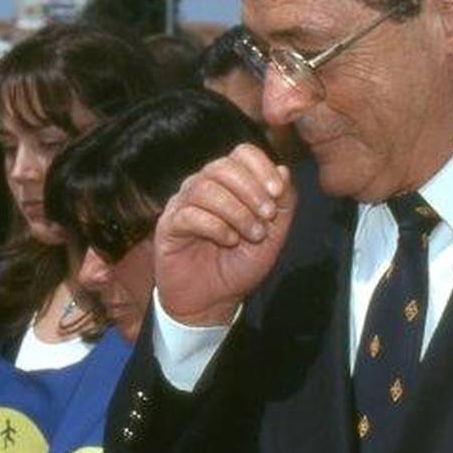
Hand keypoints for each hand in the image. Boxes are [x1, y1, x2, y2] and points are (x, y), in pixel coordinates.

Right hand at [153, 144, 297, 325]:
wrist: (213, 299)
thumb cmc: (240, 263)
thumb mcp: (274, 235)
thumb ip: (283, 204)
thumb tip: (283, 170)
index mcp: (230, 182)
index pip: (242, 153)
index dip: (262, 167)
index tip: (277, 192)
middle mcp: (204, 185)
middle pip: (223, 166)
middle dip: (251, 191)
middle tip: (266, 217)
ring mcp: (183, 203)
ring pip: (206, 188)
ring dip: (236, 212)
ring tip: (252, 235)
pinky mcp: (168, 224)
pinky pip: (189, 214)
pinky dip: (215, 226)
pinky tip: (228, 241)